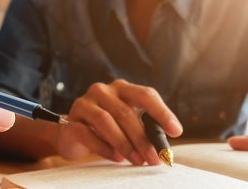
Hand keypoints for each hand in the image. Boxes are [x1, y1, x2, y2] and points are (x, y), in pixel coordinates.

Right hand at [55, 79, 182, 164]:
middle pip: (126, 112)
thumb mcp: (128, 125)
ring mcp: (85, 103)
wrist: (72, 134)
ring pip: (106, 122)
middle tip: (153, 158)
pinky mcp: (71, 120)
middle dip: (142, 138)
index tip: (176, 131)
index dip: (162, 113)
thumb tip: (164, 147)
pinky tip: (117, 158)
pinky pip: (88, 134)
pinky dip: (104, 148)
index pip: (145, 94)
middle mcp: (103, 90)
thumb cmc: (107, 129)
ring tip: (137, 160)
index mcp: (122, 88)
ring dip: (124, 144)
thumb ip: (145, 129)